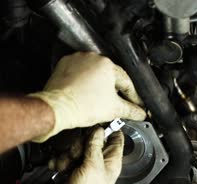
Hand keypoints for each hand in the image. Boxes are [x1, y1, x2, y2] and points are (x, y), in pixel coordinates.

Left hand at [30, 52, 145, 141]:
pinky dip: (84, 82)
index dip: (133, 96)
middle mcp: (92, 57)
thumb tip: (140, 113)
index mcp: (107, 65)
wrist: (57, 108)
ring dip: (99, 85)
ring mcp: (77, 60)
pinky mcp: (64, 65)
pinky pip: (80, 72)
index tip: (136, 104)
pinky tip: (86, 93)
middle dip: (115, 90)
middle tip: (119, 103)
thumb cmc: (82, 106)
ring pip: (94, 73)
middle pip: (110, 76)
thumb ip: (131, 110)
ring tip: (100, 99)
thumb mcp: (114, 110)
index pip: (126, 82)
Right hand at [39, 127, 123, 183]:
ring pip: (77, 149)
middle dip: (80, 145)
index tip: (96, 123)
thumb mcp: (93, 166)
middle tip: (77, 154)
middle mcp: (101, 162)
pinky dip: (61, 162)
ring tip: (67, 165)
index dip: (107, 128)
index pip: (116, 137)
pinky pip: (67, 158)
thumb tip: (99, 129)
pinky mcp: (74, 171)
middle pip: (91, 140)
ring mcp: (87, 167)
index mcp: (112, 161)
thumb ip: (95, 145)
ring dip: (68, 155)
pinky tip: (60, 168)